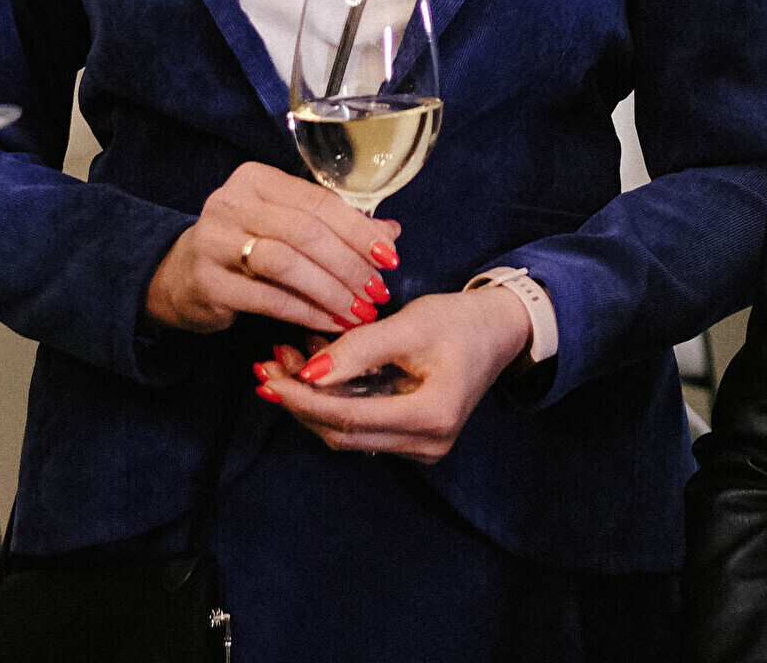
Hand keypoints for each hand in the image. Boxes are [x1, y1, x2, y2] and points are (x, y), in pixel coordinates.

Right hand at [145, 162, 401, 337]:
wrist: (179, 277)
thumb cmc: (244, 247)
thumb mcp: (286, 228)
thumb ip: (334, 227)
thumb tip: (390, 233)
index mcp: (256, 179)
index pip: (318, 201)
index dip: (359, 231)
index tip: (390, 258)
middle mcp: (231, 202)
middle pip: (305, 232)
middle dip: (349, 265)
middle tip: (376, 293)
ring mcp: (214, 241)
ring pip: (287, 263)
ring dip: (330, 291)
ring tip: (358, 312)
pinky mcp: (208, 281)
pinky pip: (268, 298)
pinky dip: (305, 312)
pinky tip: (329, 322)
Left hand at [254, 285, 530, 461]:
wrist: (499, 330)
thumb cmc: (460, 321)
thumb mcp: (410, 325)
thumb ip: (359, 349)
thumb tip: (307, 372)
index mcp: (430, 417)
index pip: (349, 418)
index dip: (303, 399)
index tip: (269, 375)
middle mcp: (426, 443)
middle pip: (343, 433)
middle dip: (299, 401)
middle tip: (267, 366)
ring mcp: (420, 445)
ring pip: (347, 431)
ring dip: (311, 399)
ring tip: (283, 360)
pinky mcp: (411, 435)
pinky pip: (361, 423)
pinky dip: (332, 397)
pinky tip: (313, 366)